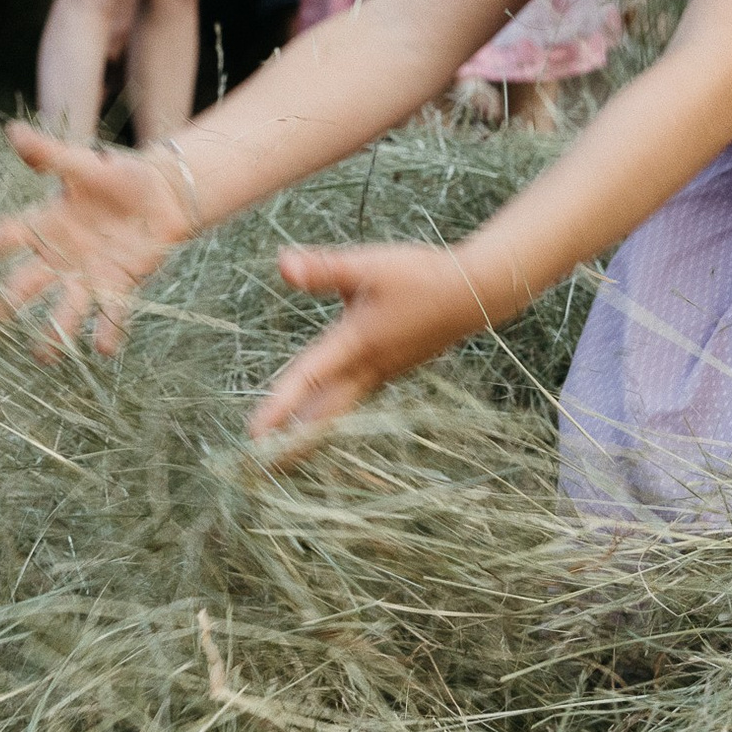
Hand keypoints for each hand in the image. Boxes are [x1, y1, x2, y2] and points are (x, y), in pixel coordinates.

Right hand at [0, 122, 198, 357]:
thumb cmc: (120, 176)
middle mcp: (60, 256)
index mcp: (45, 224)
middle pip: (23, 286)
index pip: (6, 236)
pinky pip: (110, 313)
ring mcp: (88, 275)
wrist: (165, 193)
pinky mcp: (120, 285)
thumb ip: (50, 154)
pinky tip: (104, 350)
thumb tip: (13, 130)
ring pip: (64, 309)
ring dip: (53, 332)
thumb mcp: (84, 163)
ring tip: (42, 356)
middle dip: (0, 308)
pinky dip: (108, 331)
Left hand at [250, 242, 503, 438]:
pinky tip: (328, 410)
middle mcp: (368, 367)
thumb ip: (324, 268)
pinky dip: (334, 412)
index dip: (279, 406)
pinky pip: (355, 398)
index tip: (253, 436)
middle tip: (264, 468)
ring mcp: (383, 371)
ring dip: (312, 430)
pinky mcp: (395, 365)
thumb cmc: (423, 276)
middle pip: (324, 414)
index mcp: (355, 344)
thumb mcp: (370, 266)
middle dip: (294, 443)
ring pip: (340, 409)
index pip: (308, 378)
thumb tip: (282, 263)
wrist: (477, 292)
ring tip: (286, 452)